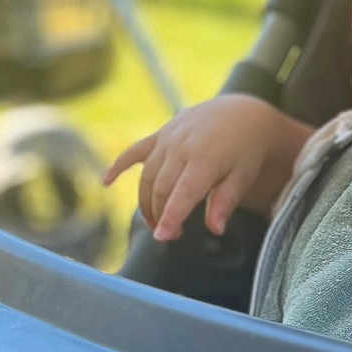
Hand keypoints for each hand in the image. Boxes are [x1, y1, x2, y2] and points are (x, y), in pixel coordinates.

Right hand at [104, 96, 312, 241]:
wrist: (242, 114)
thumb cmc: (246, 150)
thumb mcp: (243, 176)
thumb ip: (225, 202)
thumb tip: (215, 229)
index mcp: (204, 159)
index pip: (182, 194)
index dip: (171, 217)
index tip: (163, 237)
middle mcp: (181, 147)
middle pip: (160, 189)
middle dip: (161, 215)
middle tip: (172, 236)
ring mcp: (168, 138)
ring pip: (147, 177)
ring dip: (146, 202)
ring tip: (156, 222)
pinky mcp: (160, 134)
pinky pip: (134, 151)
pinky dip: (119, 166)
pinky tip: (106, 182)